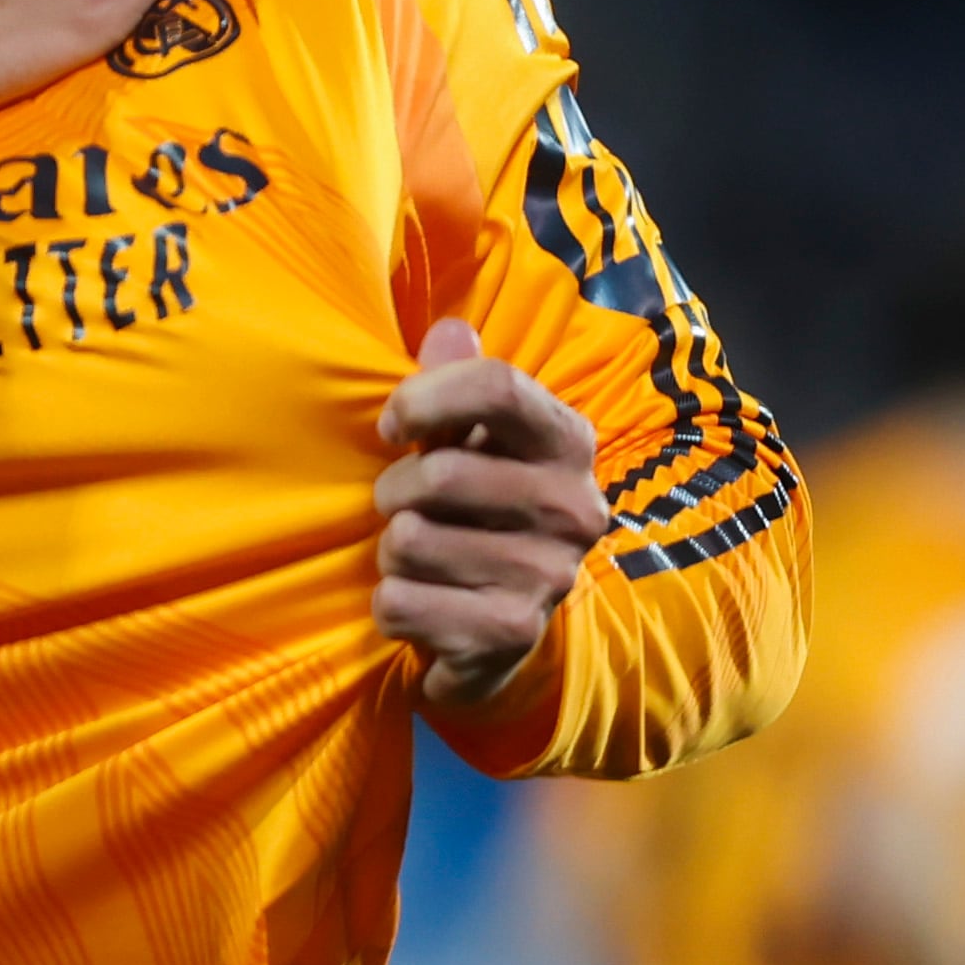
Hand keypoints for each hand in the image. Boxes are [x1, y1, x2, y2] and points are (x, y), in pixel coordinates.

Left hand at [373, 318, 614, 706]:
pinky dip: (390, 604)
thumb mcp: (474, 440)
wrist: (500, 632)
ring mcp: (548, 576)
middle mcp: (574, 508)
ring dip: (391, 551)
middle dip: (394, 490)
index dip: (423, 398)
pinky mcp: (510, 634)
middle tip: (402, 508)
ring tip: (419, 559)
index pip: (497, 387)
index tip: (390, 427)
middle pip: (440, 471)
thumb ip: (458, 380)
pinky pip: (398, 603)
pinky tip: (424, 604)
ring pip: (407, 540)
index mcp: (569, 442)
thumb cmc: (478, 509)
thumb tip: (448, 330)